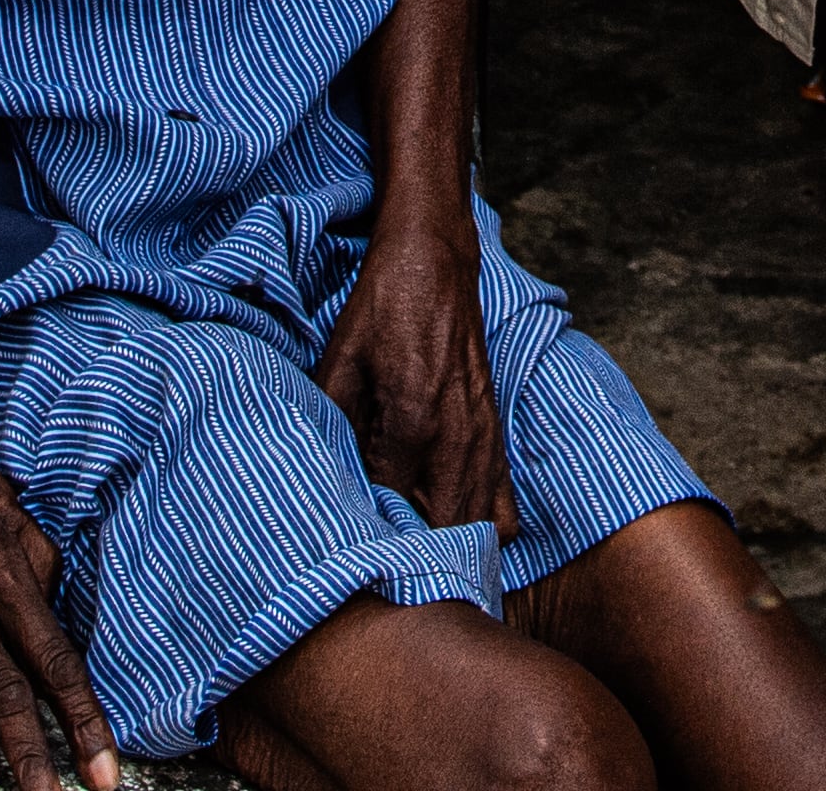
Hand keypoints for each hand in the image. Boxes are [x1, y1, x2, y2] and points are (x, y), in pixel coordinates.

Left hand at [317, 212, 518, 540]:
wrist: (435, 260)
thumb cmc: (380, 308)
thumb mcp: (338, 362)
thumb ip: (333, 423)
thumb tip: (323, 479)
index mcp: (411, 421)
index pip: (394, 512)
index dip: (373, 537)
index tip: (354, 551)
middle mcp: (454, 435)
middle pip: (446, 530)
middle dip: (420, 555)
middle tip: (391, 564)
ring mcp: (482, 433)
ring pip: (479, 522)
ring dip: (452, 544)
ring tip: (423, 556)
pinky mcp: (494, 427)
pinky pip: (502, 498)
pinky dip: (483, 522)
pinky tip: (457, 526)